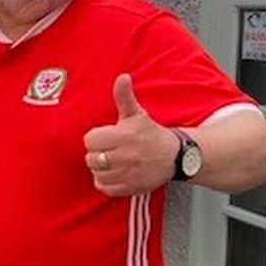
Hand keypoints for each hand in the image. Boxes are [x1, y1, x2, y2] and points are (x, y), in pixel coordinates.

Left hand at [82, 73, 178, 196]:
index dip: (96, 138)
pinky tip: (114, 173)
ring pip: (96, 173)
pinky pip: (105, 188)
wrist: (174, 156)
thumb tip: (122, 77)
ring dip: (100, 168)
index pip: (90, 140)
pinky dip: (105, 182)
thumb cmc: (150, 133)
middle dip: (97, 153)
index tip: (106, 137)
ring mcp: (128, 174)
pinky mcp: (131, 188)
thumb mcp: (136, 114)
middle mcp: (126, 156)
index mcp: (124, 136)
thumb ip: (124, 96)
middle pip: (91, 158)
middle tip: (109, 150)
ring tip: (111, 162)